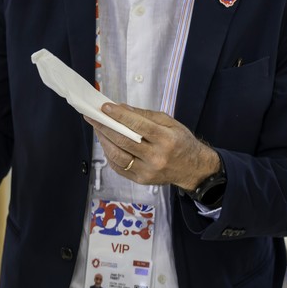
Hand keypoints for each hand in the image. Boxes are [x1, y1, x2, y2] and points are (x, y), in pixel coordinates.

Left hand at [86, 103, 220, 189]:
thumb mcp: (170, 122)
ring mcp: (147, 171)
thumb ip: (146, 115)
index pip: (138, 125)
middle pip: (124, 141)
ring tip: (97, 129)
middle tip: (92, 116)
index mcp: (166, 139)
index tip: (104, 107)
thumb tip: (122, 108)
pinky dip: (109, 154)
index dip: (119, 116)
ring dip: (104, 141)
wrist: (193, 169)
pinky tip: (106, 144)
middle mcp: (156, 157)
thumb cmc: (182, 142)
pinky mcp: (141, 180)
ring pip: (118, 156)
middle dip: (105, 126)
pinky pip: (119, 168)